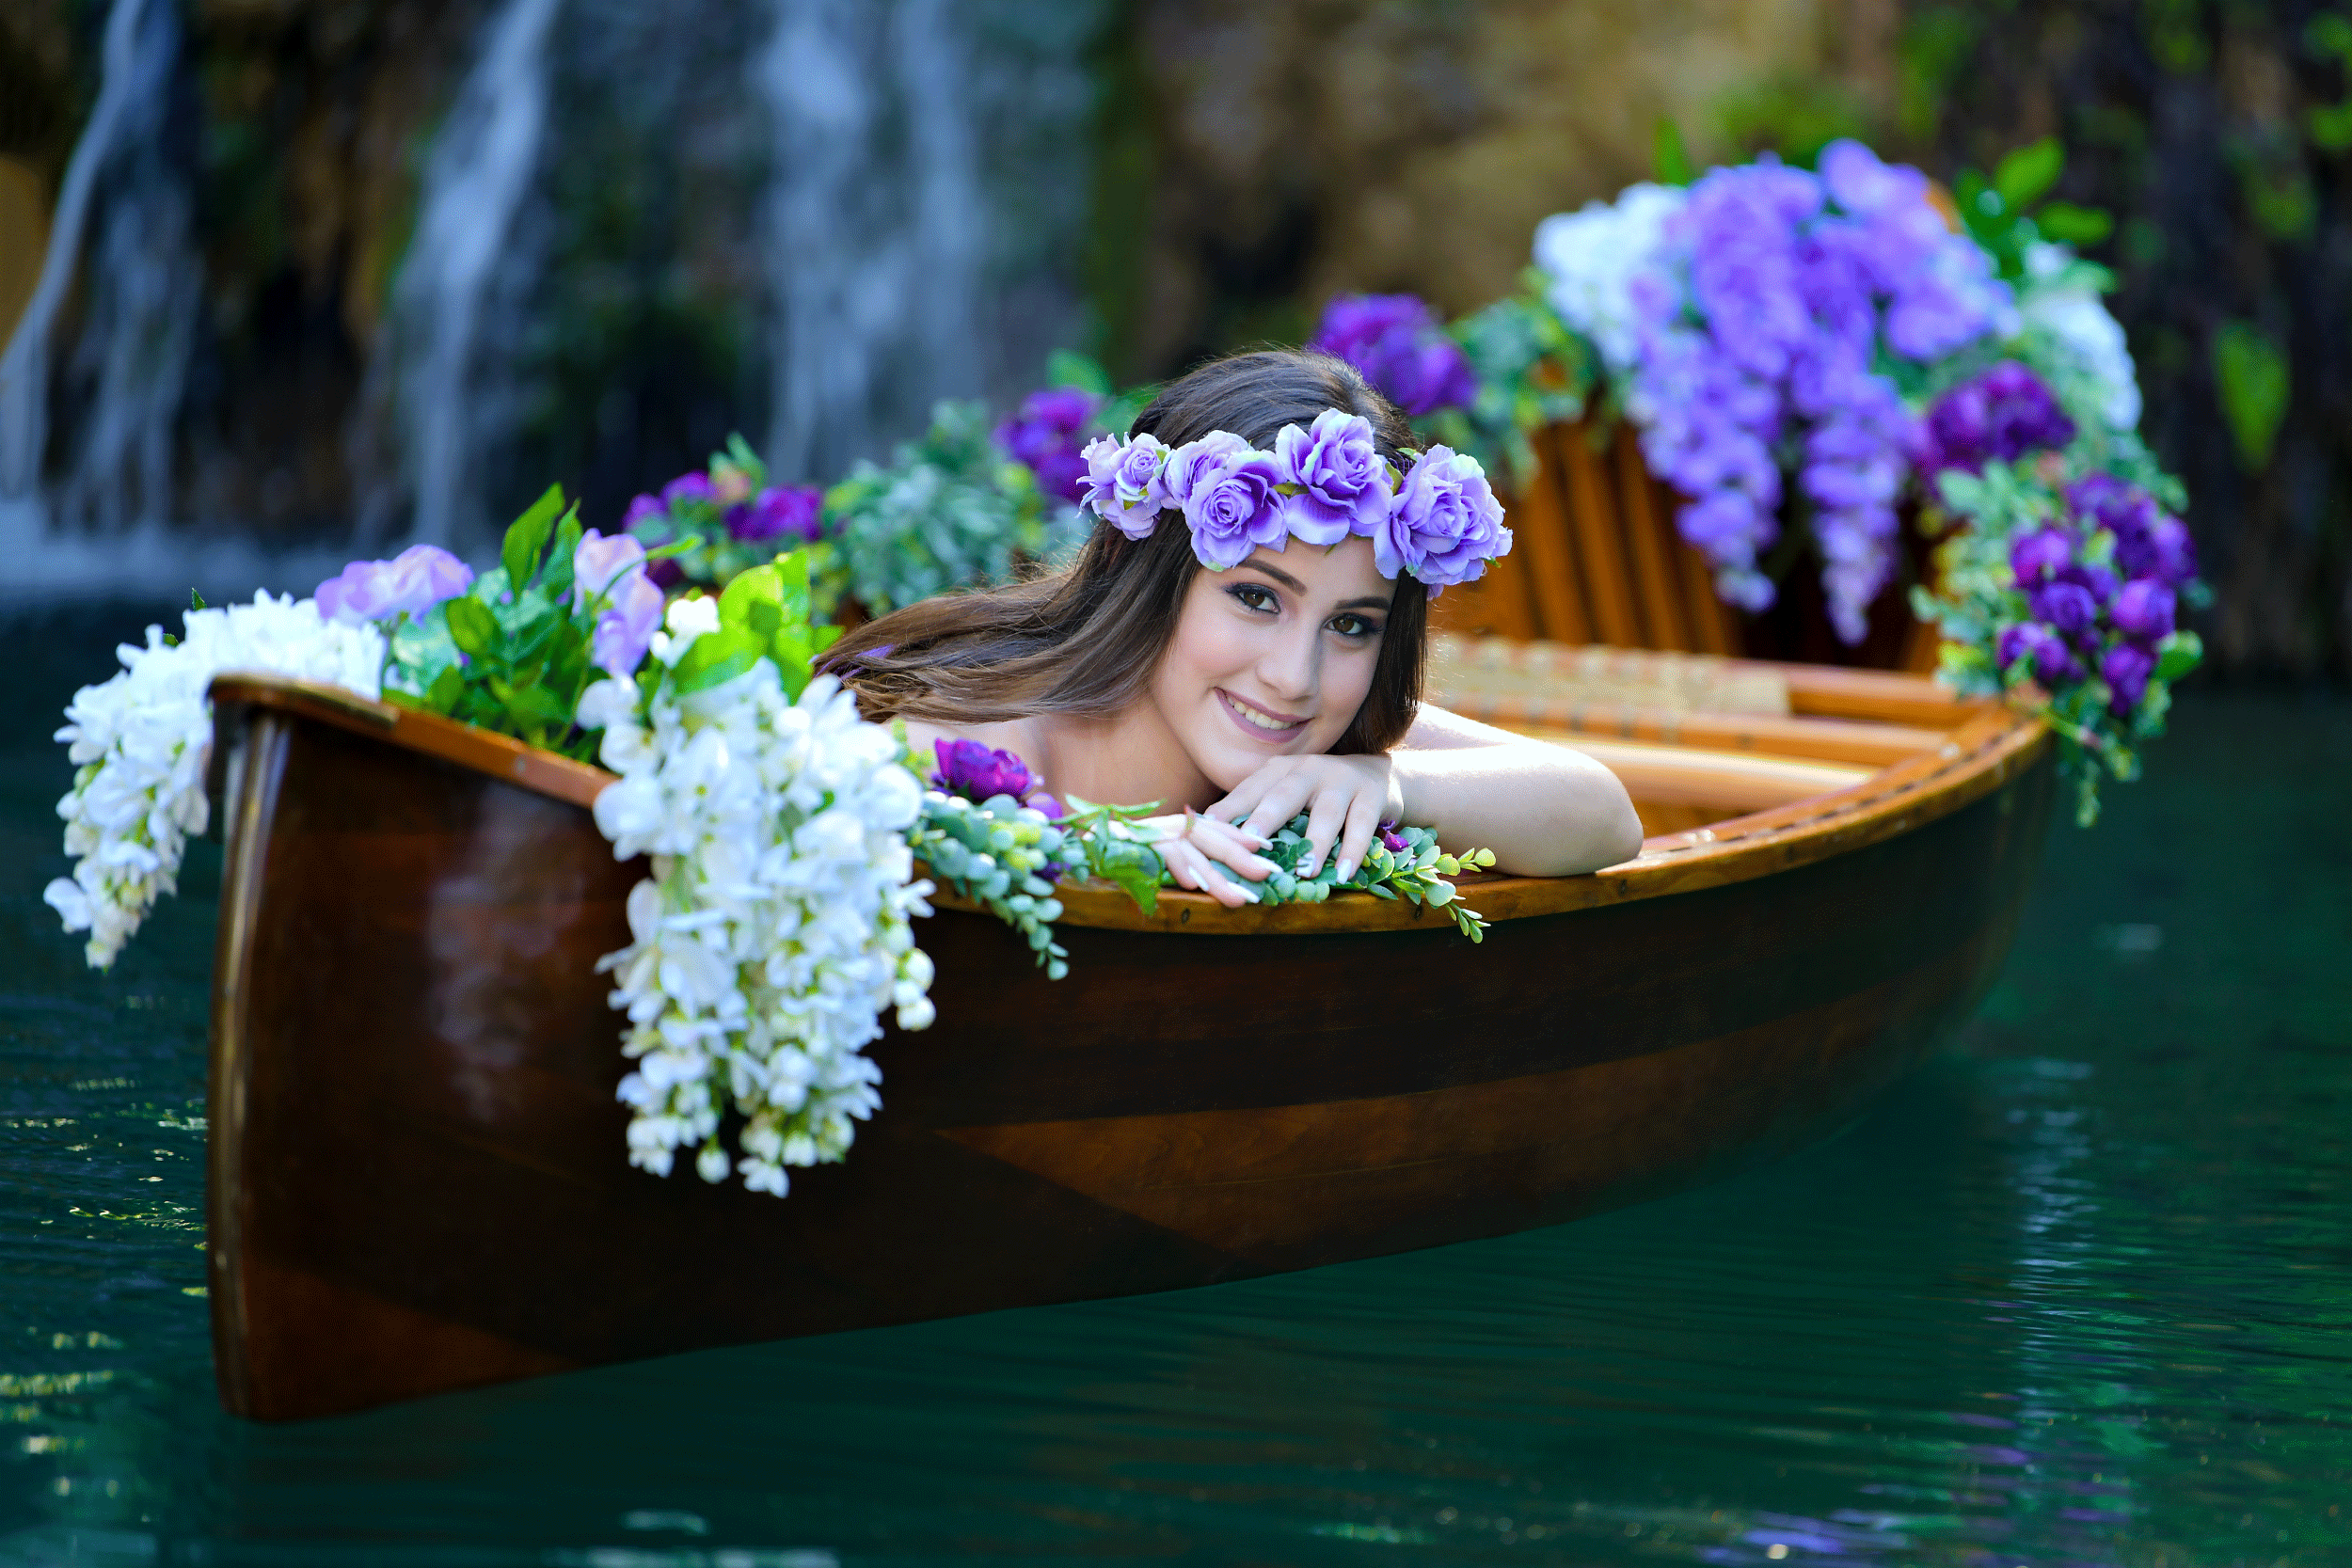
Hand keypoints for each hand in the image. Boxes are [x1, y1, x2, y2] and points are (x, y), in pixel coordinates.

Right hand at [1140, 810, 1277, 907]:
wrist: (1093, 840)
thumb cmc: (1133, 850)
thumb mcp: (1169, 852)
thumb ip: (1193, 858)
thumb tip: (1218, 877)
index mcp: (1185, 825)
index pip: (1221, 829)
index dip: (1245, 838)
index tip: (1269, 850)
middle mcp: (1175, 826)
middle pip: (1215, 840)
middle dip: (1242, 858)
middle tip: (1266, 875)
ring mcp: (1158, 833)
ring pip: (1194, 854)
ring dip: (1216, 877)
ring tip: (1237, 898)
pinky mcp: (1139, 843)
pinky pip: (1164, 855)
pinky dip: (1179, 868)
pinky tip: (1192, 885)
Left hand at [1205, 753, 1399, 882]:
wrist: (1376, 775)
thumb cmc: (1319, 795)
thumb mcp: (1287, 796)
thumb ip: (1257, 813)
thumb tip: (1214, 844)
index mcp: (1278, 771)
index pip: (1249, 791)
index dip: (1228, 810)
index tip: (1205, 829)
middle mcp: (1307, 770)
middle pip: (1284, 795)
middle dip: (1265, 818)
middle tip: (1248, 842)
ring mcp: (1340, 781)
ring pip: (1326, 813)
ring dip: (1315, 844)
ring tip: (1304, 871)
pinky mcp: (1370, 795)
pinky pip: (1360, 824)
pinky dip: (1353, 850)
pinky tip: (1344, 872)